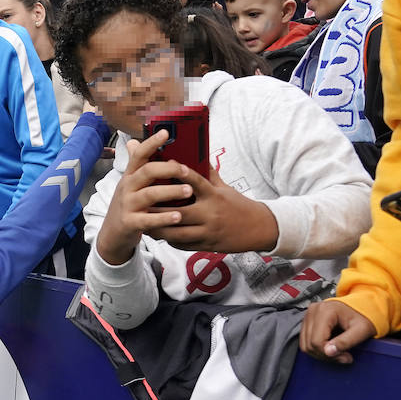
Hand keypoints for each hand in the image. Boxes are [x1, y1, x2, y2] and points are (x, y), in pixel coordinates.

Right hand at [94, 130, 190, 265]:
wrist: (112, 235)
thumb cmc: (128, 206)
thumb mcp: (130, 185)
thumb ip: (137, 166)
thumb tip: (134, 141)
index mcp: (130, 176)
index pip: (139, 155)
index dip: (151, 143)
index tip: (166, 132)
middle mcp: (127, 188)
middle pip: (146, 172)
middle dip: (168, 169)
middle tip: (188, 170)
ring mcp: (127, 205)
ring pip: (149, 194)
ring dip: (171, 191)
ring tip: (189, 191)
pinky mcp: (130, 223)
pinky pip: (149, 220)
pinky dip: (164, 218)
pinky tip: (178, 216)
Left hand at [147, 166, 278, 253]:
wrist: (259, 228)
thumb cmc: (238, 205)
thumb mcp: (225, 187)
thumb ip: (208, 174)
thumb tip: (197, 155)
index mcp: (214, 196)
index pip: (196, 182)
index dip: (180, 173)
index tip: (166, 165)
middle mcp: (210, 214)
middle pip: (179, 212)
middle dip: (158, 210)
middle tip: (141, 204)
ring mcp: (208, 231)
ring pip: (177, 233)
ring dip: (159, 228)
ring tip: (145, 222)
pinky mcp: (206, 245)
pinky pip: (183, 244)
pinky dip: (170, 239)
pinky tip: (160, 234)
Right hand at [300, 299, 376, 364]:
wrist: (364, 305)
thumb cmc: (364, 316)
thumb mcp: (361, 330)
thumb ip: (345, 342)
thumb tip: (328, 352)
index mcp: (325, 311)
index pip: (317, 342)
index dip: (330, 355)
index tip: (346, 357)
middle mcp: (313, 311)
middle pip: (310, 345)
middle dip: (326, 355)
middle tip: (343, 356)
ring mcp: (308, 315)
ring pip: (305, 345)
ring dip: (322, 354)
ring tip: (339, 352)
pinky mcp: (308, 321)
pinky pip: (306, 341)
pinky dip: (318, 349)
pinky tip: (331, 346)